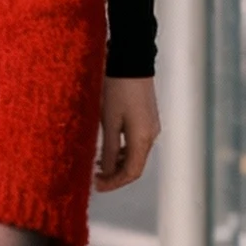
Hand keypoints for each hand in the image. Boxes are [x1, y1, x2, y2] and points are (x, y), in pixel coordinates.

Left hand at [95, 75, 159, 191]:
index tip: (95, 185)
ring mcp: (151, 126)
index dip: (113, 183)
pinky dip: (122, 149)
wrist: (131, 60)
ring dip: (117, 162)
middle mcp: (151, 135)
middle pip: (135, 165)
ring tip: (97, 163)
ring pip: (135, 154)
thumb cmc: (117, 89)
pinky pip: (136, 142)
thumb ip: (108, 149)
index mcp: (143, 139)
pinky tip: (107, 147)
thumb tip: (106, 171)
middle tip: (94, 177)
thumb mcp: (109, 121)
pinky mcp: (147, 117)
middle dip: (115, 175)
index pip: (131, 173)